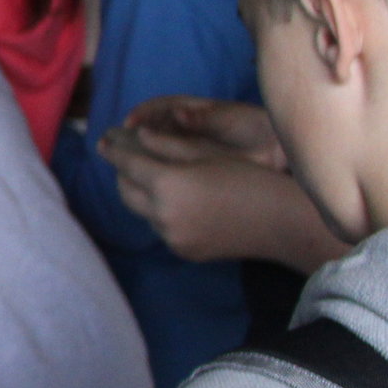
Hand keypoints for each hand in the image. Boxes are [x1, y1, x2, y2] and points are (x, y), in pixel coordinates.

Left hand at [101, 109, 346, 272]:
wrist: (283, 223)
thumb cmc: (250, 178)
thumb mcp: (207, 155)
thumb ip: (167, 146)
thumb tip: (138, 136)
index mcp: (168, 184)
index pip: (128, 164)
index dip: (114, 150)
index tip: (104, 140)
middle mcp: (163, 214)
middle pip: (126, 190)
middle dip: (124, 172)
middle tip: (127, 158)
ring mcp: (172, 237)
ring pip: (142, 211)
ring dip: (142, 193)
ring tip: (153, 178)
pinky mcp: (183, 251)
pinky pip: (161, 227)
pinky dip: (161, 212)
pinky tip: (178, 201)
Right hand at [119, 96, 284, 169]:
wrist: (281, 153)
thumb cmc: (258, 129)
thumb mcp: (233, 119)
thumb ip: (205, 118)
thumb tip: (179, 114)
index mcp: (191, 111)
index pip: (158, 107)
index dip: (142, 113)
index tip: (130, 123)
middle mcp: (185, 128)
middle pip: (150, 128)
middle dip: (130, 134)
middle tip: (112, 143)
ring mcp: (188, 148)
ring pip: (155, 149)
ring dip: (137, 154)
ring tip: (121, 163)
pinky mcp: (192, 166)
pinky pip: (167, 167)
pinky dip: (154, 171)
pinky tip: (145, 181)